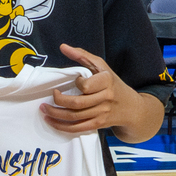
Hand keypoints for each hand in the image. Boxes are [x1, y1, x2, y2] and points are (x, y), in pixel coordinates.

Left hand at [40, 44, 163, 141]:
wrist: (131, 108)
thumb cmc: (112, 83)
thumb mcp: (101, 66)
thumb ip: (82, 55)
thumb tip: (63, 47)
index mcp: (107, 81)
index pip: (86, 86)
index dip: (77, 83)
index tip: (75, 80)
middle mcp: (106, 98)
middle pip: (77, 103)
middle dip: (59, 101)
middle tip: (50, 96)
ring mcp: (102, 113)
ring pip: (75, 117)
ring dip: (55, 114)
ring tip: (44, 109)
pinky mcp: (98, 124)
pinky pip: (77, 128)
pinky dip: (62, 126)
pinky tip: (51, 121)